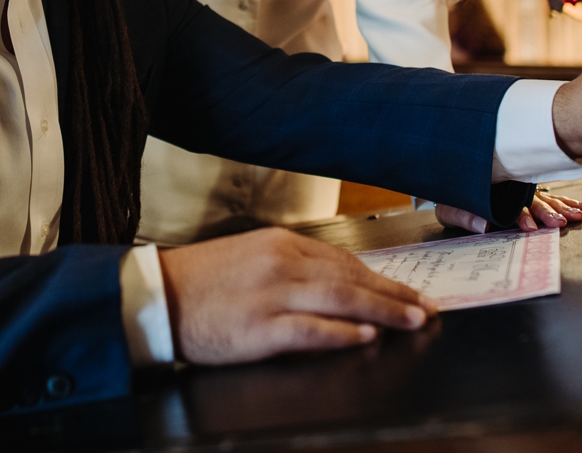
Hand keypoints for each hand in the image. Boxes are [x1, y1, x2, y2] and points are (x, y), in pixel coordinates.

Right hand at [158, 227, 435, 365]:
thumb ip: (288, 268)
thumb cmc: (199, 282)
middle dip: (393, 293)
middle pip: (350, 278)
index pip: (343, 260)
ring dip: (382, 310)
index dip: (380, 277)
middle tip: (426, 307)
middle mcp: (280, 264)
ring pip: (340, 299)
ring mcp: (271, 295)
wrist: (155, 297)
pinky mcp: (259, 328)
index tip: (406, 290)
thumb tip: (334, 288)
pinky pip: (310, 330)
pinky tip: (366, 337)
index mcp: (279, 244)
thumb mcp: (248, 258)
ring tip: (412, 320)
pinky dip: (342, 333)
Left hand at [435, 191, 581, 233]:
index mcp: (492, 192)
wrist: (452, 175)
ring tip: (578, 215)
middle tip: (562, 221)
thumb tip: (483, 226)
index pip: (509, 205)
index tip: (531, 227)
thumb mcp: (449, 207)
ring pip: (545, 198)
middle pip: (532, 201)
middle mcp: (510, 189)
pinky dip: (566, 200)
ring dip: (563, 207)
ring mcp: (520, 190)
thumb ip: (463, 216)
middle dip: (547, 212)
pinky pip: (550, 196)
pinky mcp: (528, 192)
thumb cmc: (451, 197)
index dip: (520, 215)